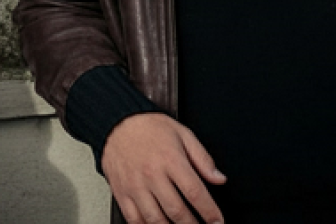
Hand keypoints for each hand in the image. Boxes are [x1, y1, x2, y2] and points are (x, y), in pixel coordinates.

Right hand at [101, 112, 226, 223]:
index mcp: (170, 159)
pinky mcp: (121, 192)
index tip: (217, 222)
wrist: (116, 122)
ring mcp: (135, 186)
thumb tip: (219, 178)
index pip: (195, 193)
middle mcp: (152, 175)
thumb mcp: (182, 134)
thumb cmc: (149, 127)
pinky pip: (134, 219)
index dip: (209, 212)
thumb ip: (202, 158)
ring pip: (156, 220)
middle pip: (177, 211)